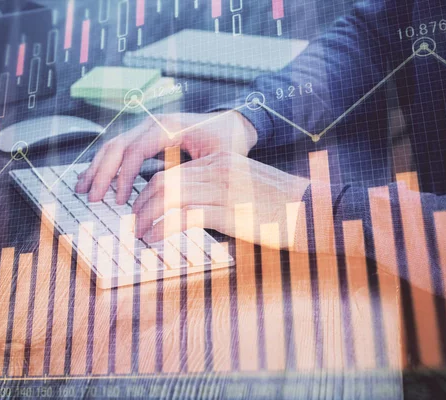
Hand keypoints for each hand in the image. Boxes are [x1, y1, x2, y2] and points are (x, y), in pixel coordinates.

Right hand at [75, 111, 257, 203]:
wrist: (233, 125)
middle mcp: (154, 123)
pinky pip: (120, 148)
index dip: (124, 176)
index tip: (119, 201)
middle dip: (102, 172)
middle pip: (117, 145)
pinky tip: (95, 178)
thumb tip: (168, 202)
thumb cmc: (228, 142)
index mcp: (169, 126)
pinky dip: (106, 164)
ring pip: (113, 145)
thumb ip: (190, 177)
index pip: (135, 150)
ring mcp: (148, 127)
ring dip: (97, 168)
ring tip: (83, 188)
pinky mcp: (146, 136)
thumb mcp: (216, 160)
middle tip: (92, 198)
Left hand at [133, 151, 309, 248]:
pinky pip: (184, 217)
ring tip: (138, 234)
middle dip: (141, 205)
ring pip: (168, 197)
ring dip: (147, 217)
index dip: (149, 193)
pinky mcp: (228, 211)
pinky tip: (154, 239)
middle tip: (133, 224)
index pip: (172, 173)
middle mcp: (217, 169)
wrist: (313, 210)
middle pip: (164, 183)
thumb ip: (217, 191)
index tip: (140, 209)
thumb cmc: (280, 205)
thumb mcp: (245, 187)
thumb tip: (191, 209)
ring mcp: (222, 189)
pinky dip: (163, 228)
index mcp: (220, 161)